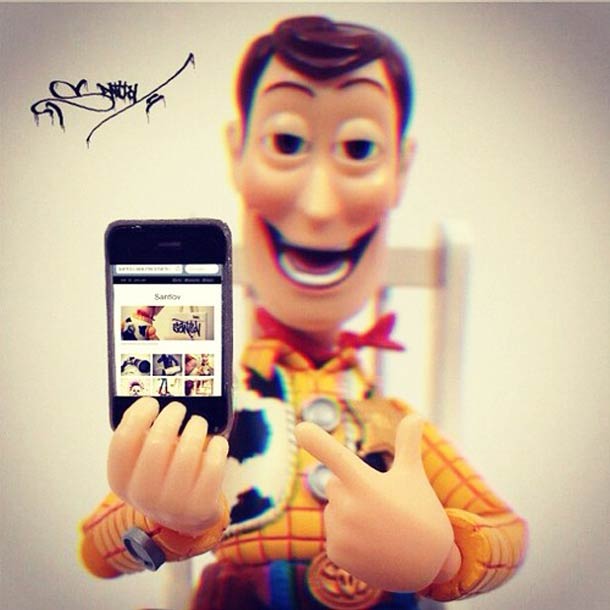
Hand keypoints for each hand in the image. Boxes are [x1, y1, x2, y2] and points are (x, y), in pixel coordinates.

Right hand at [107, 397, 227, 535]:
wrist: (186, 517)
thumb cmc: (164, 474)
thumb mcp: (143, 461)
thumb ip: (142, 434)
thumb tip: (152, 397)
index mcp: (121, 480)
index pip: (123, 440)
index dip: (139, 414)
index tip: (152, 402)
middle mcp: (142, 495)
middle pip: (157, 442)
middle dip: (172, 416)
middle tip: (179, 408)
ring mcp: (171, 504)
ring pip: (188, 450)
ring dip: (197, 427)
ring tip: (198, 424)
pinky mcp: (200, 506)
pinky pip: (213, 463)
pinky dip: (218, 446)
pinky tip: (216, 443)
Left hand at [296, 414, 457, 591]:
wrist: (429, 567)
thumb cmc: (421, 512)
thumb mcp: (414, 477)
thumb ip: (407, 444)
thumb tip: (415, 415)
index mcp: (366, 484)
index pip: (337, 456)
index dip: (317, 440)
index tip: (300, 427)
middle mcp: (349, 508)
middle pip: (334, 482)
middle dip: (351, 487)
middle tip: (380, 504)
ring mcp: (341, 532)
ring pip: (333, 507)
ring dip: (349, 513)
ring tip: (378, 528)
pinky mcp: (336, 553)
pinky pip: (332, 532)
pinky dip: (348, 537)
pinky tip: (370, 546)